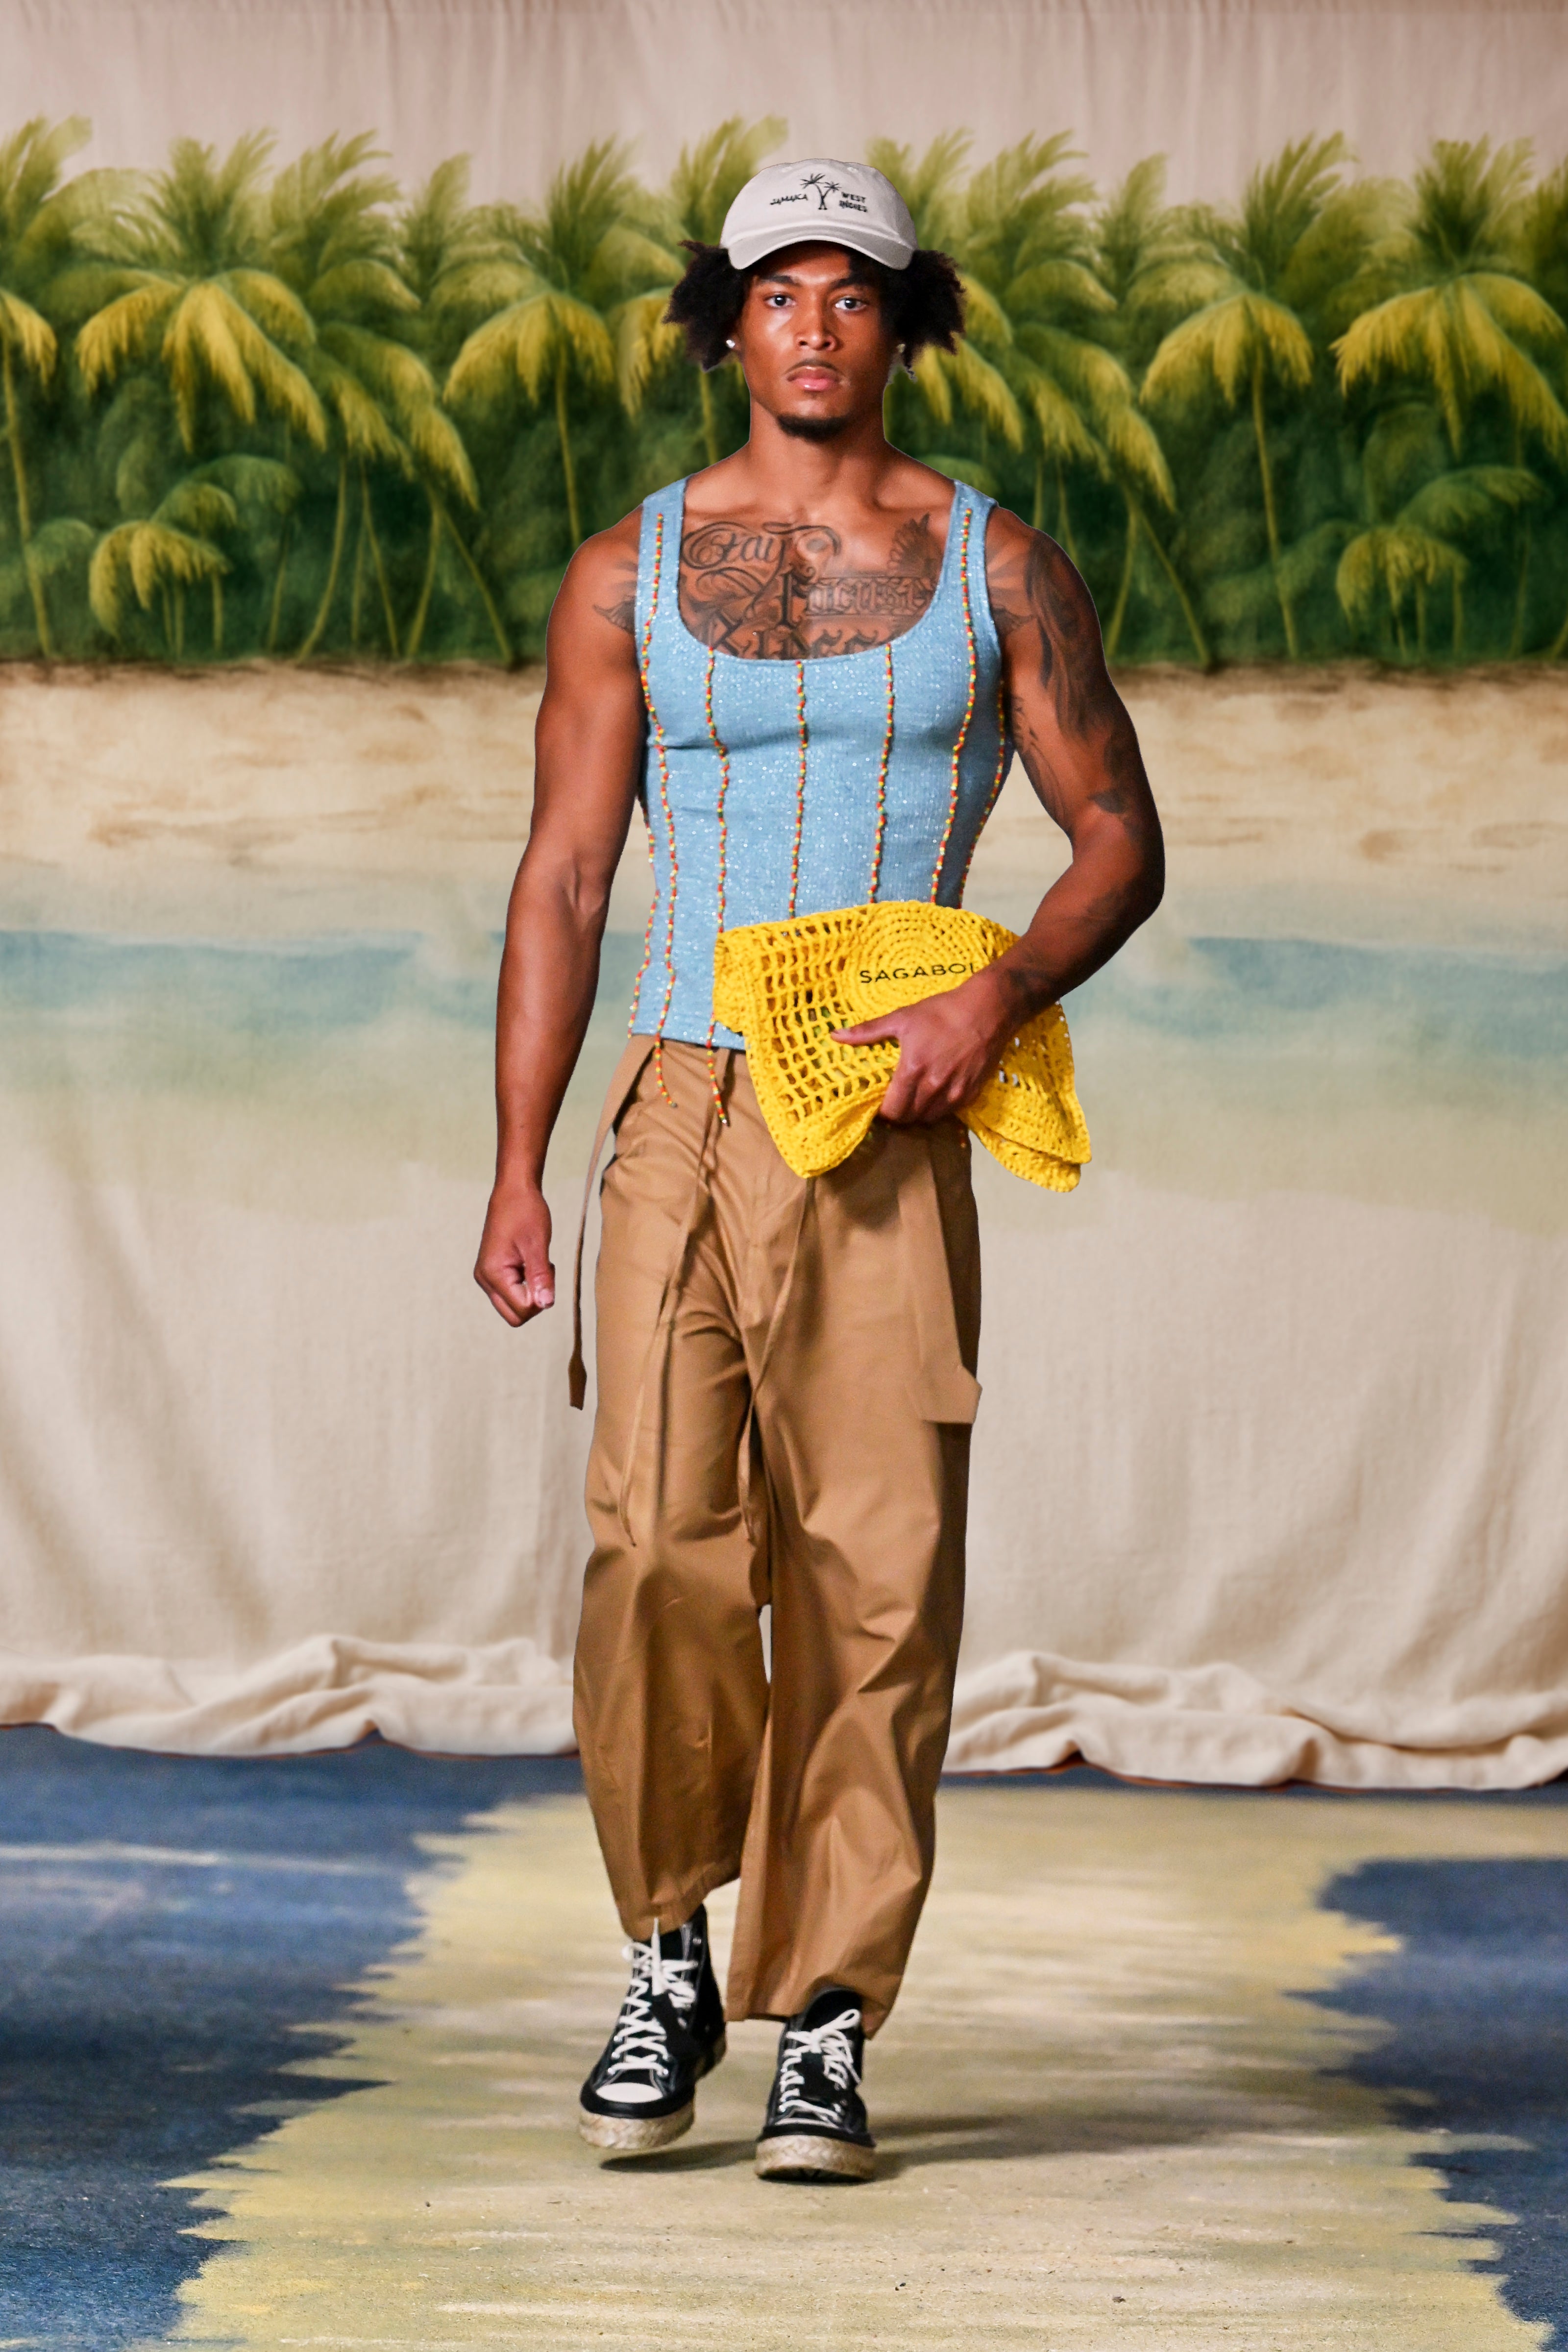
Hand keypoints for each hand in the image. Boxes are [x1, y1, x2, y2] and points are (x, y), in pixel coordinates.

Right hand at [474, 1178, 554, 1325]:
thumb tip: (546, 1305)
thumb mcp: (537, 1246)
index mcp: (493, 1274)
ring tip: (538, 1264)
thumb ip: (540, 1278)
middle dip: (535, 1302)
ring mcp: (487, 1277)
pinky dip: (526, 1285)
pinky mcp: (492, 1272)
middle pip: (514, 1315)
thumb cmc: (526, 1213)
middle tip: (544, 1273)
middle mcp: (485, 1279)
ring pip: (513, 1306)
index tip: (548, 1272)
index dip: (541, 1299)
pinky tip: (531, 1263)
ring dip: (531, 1292)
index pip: (521, 1310)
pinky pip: (511, 1293)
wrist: (513, 1192)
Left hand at [831, 969, 1012, 1124]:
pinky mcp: (972, 1092)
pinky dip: (940, 1108)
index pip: (892, 1110)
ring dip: (919, 1114)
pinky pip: (950, 1112)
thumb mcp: (902, 1018)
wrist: (987, 1009)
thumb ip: (868, 1032)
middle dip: (900, 1114)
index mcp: (912, 1070)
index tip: (881, 1104)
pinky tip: (936, 1093)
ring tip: (915, 1099)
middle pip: (909, 1118)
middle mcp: (933, 1086)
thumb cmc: (941, 1011)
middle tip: (897, 1102)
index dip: (883, 1112)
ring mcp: (955, 1092)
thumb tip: (835, 1035)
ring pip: (930, 1119)